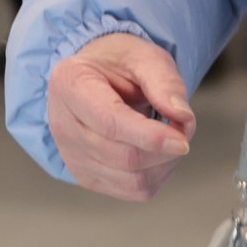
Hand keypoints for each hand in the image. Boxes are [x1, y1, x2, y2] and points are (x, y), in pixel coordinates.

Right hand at [47, 32, 195, 201]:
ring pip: (133, 180)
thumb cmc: (121, 65)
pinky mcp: (87, 176)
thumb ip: (165, 83)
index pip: (110, 123)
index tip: (183, 140)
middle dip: (165, 149)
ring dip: (165, 163)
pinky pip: (134, 190)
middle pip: (125, 157)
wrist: (99, 78)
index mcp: (70, 84)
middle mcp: (63, 124)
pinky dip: (157, 174)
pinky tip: (157, 151)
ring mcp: (72, 155)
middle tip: (183, 127)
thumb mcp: (145, 56)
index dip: (151, 137)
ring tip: (169, 135)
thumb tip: (182, 118)